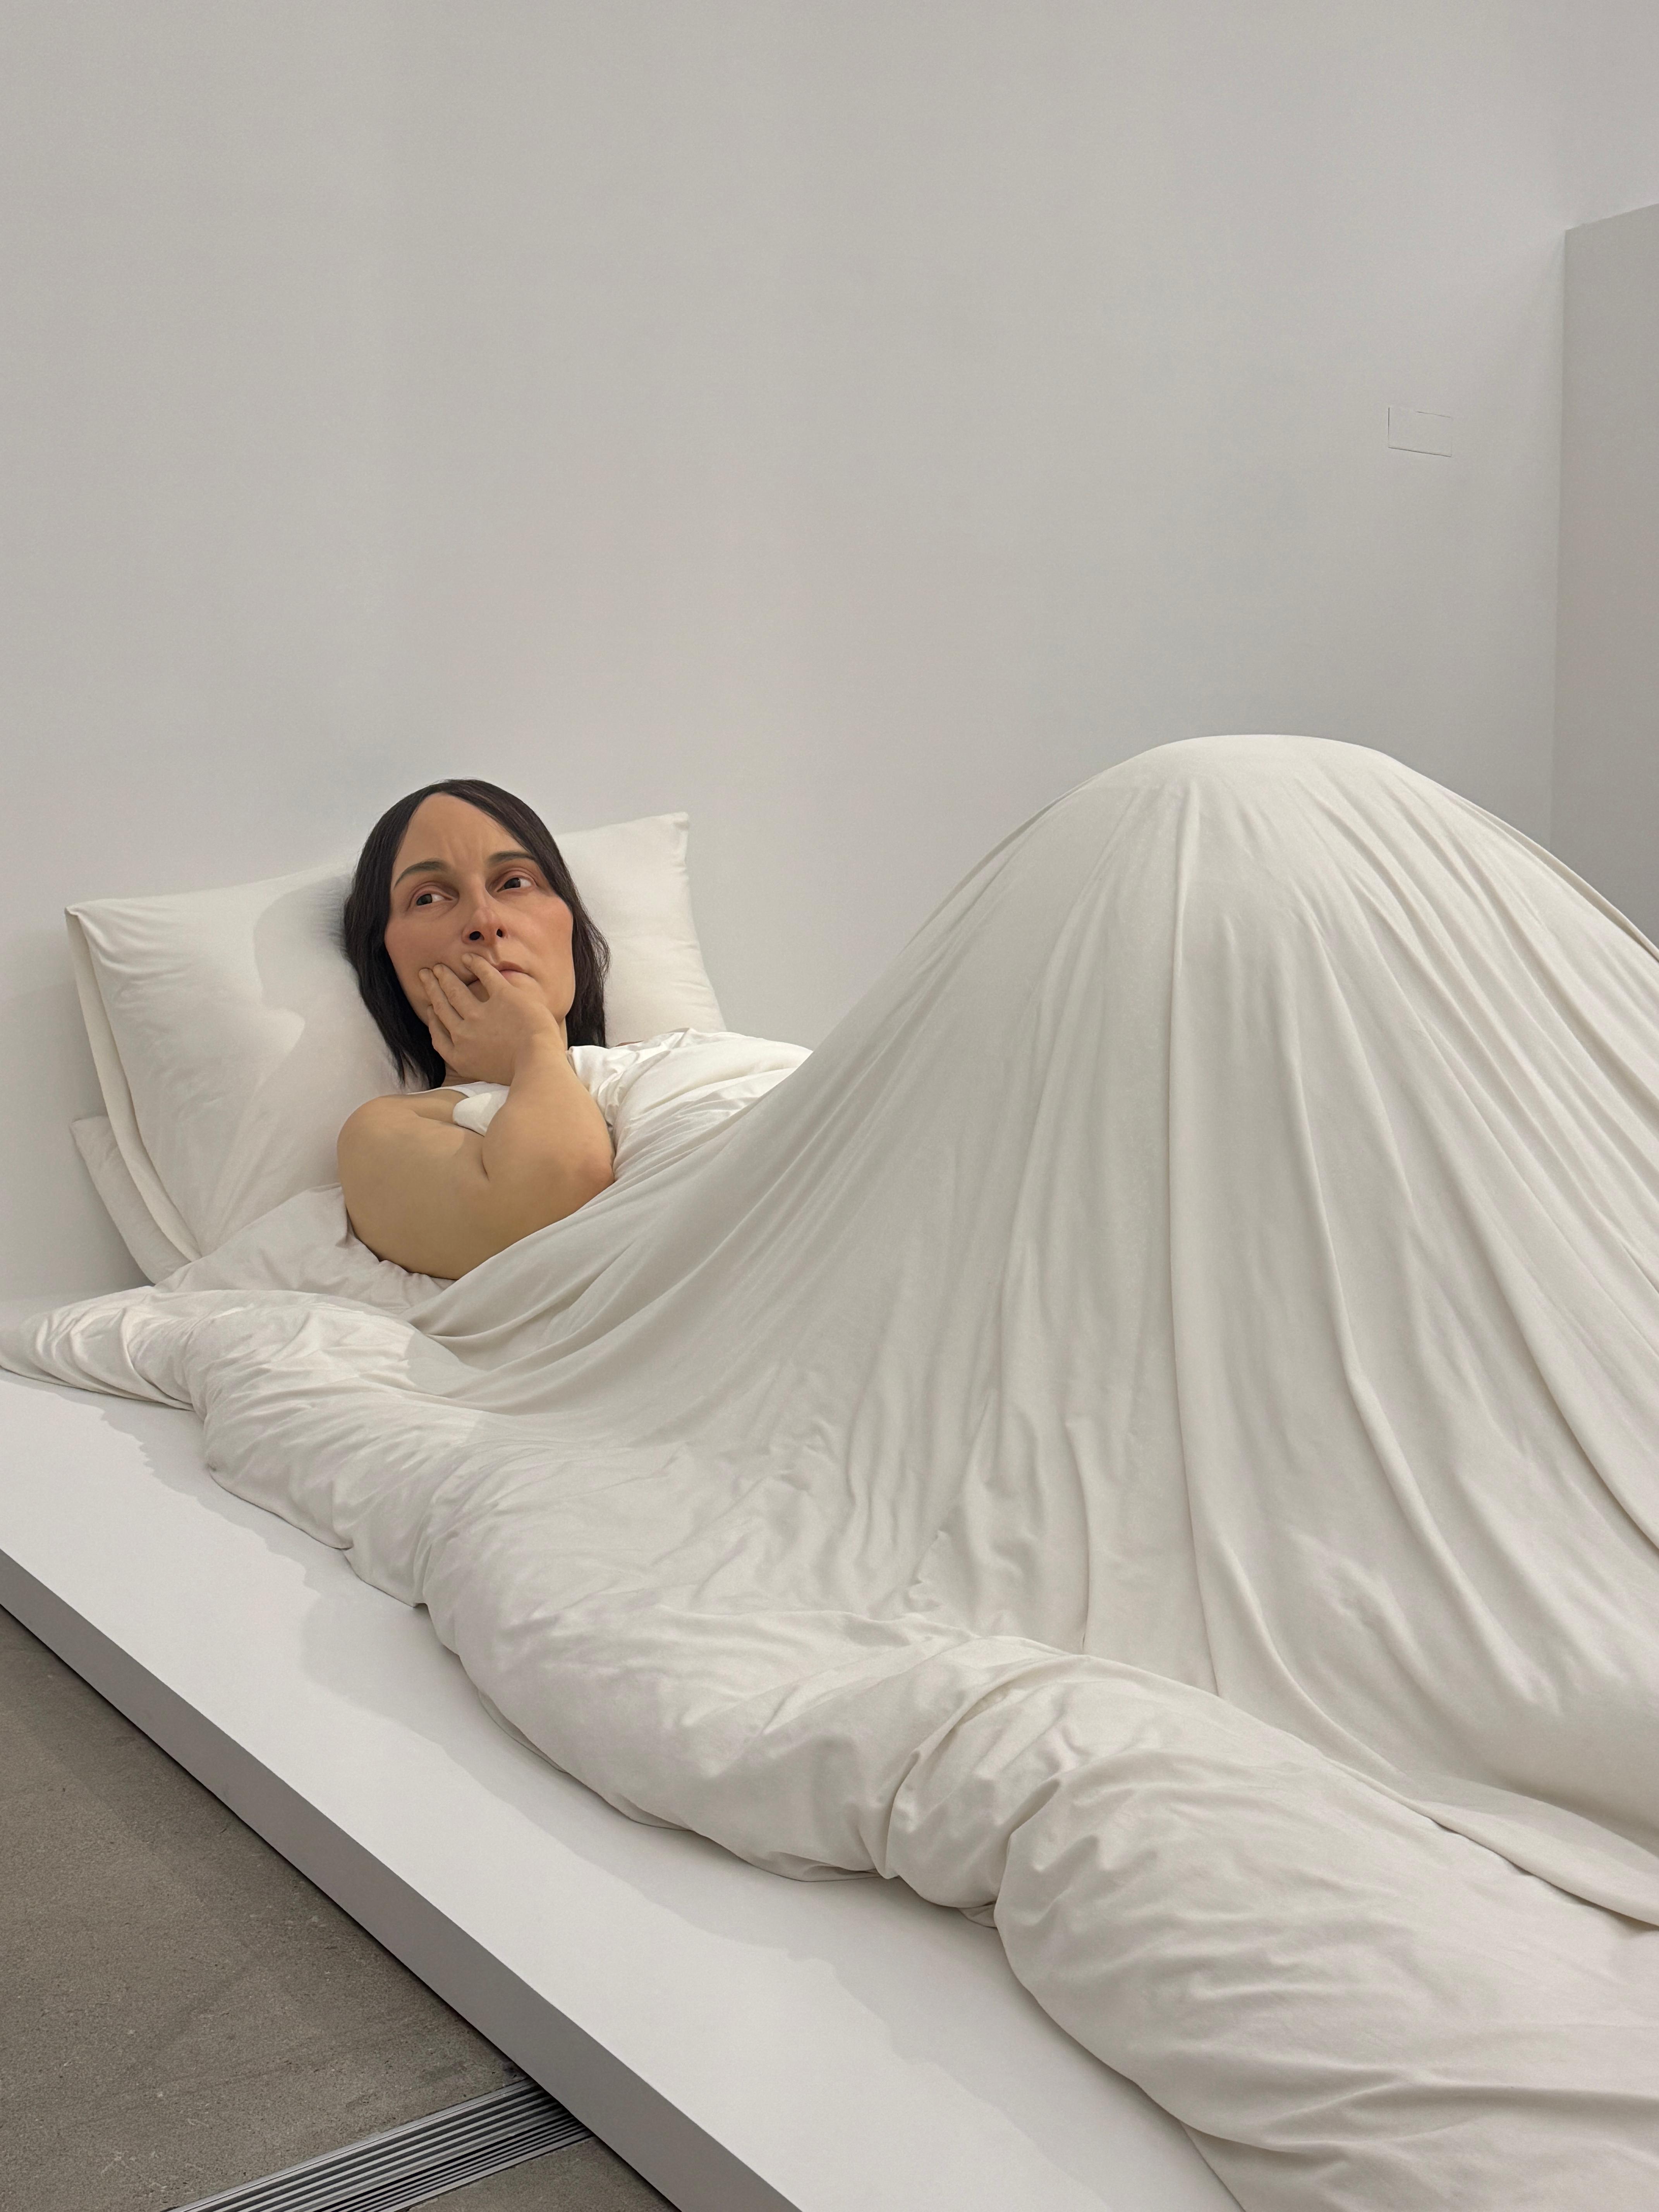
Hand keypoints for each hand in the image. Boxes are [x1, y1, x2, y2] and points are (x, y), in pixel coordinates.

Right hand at [420, 957, 561, 1083]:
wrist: (538, 1065)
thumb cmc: (520, 1075)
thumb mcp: (487, 1075)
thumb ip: (475, 1061)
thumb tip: (477, 1054)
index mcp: (461, 1057)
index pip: (439, 1037)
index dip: (432, 1020)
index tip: (430, 1009)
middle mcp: (465, 1035)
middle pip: (442, 1007)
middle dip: (432, 989)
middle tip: (425, 975)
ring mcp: (481, 1015)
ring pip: (455, 990)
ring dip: (445, 976)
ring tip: (439, 967)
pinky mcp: (503, 997)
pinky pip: (486, 975)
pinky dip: (476, 964)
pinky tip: (468, 958)